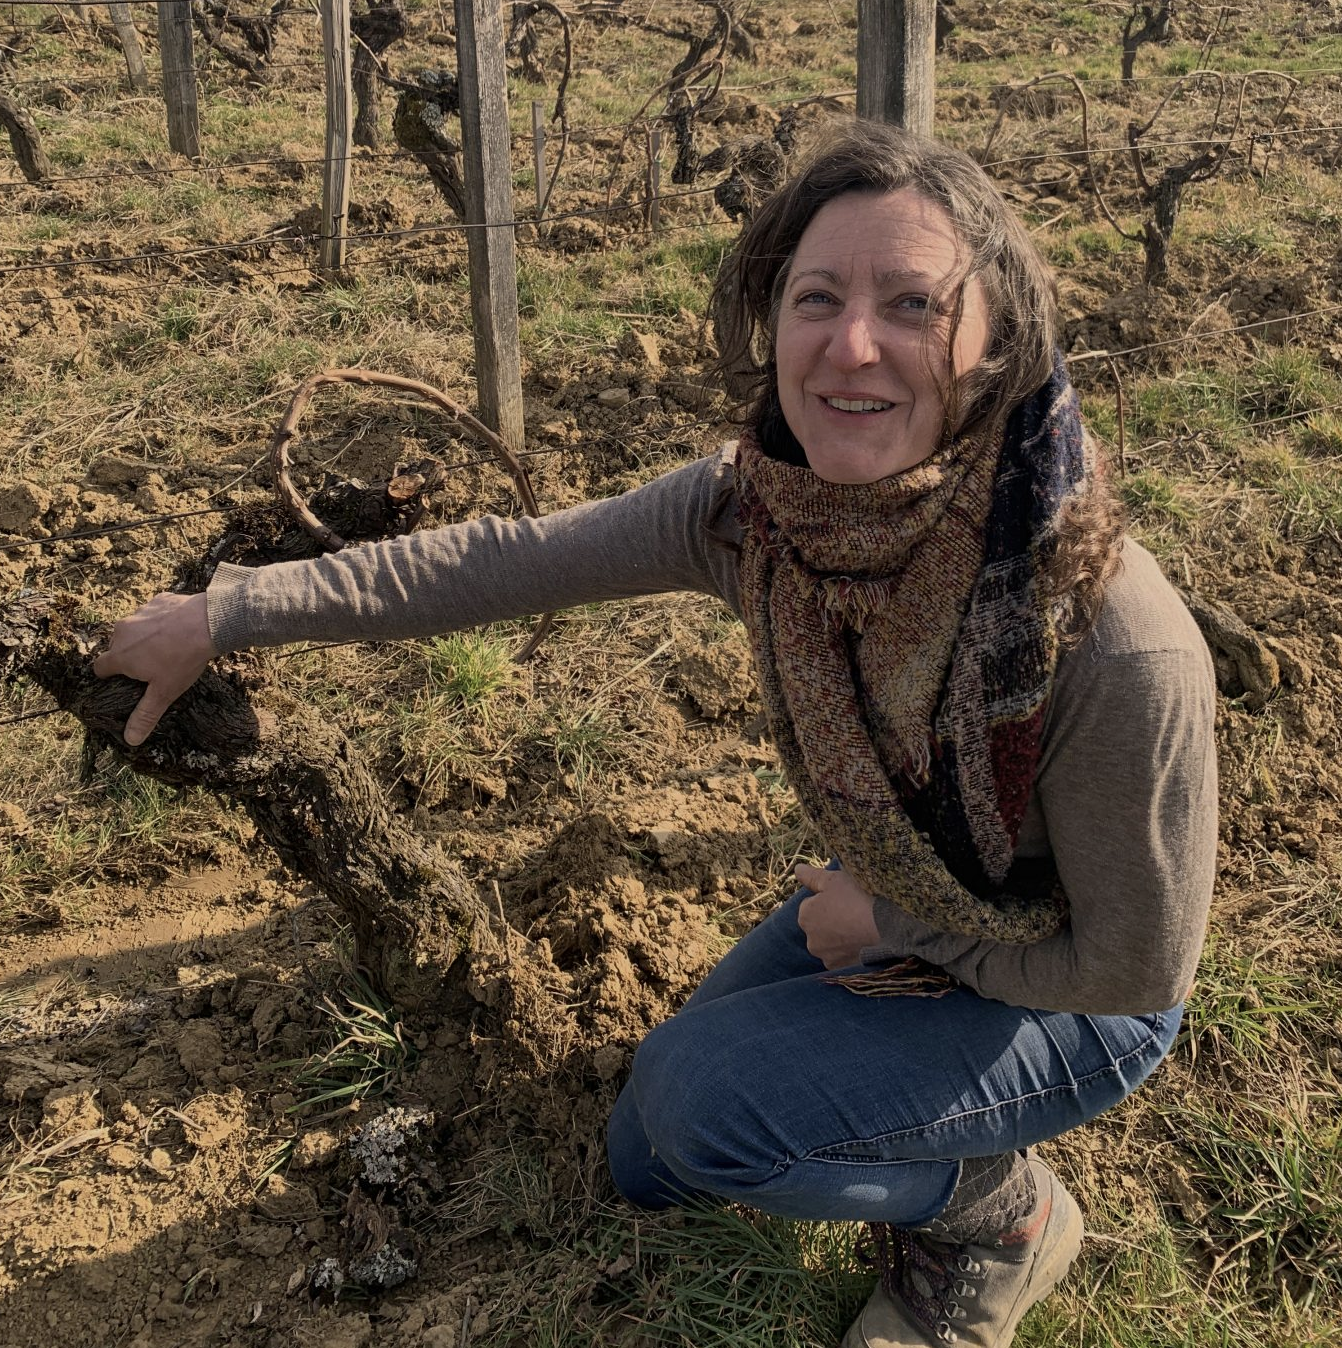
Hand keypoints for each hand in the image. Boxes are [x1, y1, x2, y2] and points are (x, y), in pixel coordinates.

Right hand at [92, 591, 216, 745]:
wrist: (207, 623)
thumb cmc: (182, 659)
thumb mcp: (164, 692)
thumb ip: (145, 715)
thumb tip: (130, 740)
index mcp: (119, 655)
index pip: (100, 667)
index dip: (109, 676)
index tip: (122, 681)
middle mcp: (122, 631)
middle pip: (117, 647)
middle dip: (130, 656)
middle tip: (152, 667)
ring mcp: (139, 612)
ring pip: (135, 628)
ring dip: (145, 637)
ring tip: (169, 647)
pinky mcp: (158, 600)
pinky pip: (154, 613)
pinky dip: (162, 621)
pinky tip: (180, 629)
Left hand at [796, 862, 879, 969]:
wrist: (885, 929)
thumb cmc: (857, 900)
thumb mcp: (834, 880)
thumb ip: (812, 876)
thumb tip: (797, 869)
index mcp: (805, 916)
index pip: (811, 906)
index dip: (828, 900)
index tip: (845, 900)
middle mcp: (810, 940)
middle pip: (820, 927)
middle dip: (832, 921)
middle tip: (853, 913)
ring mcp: (826, 957)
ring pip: (831, 943)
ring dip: (840, 938)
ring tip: (860, 928)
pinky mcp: (841, 969)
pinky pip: (842, 957)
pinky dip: (849, 951)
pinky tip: (862, 943)